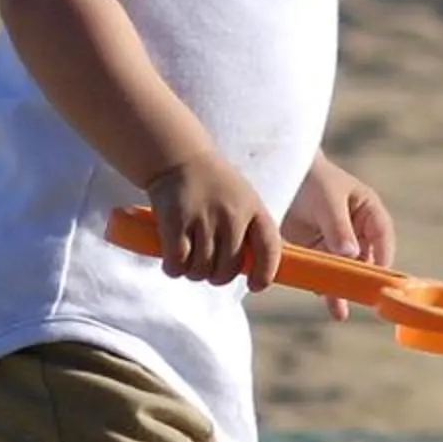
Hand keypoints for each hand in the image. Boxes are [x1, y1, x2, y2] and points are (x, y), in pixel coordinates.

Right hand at [143, 152, 282, 289]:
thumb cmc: (213, 184)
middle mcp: (232, 214)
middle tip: (207, 268)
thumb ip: (250, 229)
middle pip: (228, 269)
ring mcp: (204, 218)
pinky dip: (174, 268)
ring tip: (189, 260)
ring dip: (193, 272)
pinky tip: (172, 262)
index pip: (269, 249)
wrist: (179, 156)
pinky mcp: (176, 221)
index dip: (265, 273)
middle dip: (216, 277)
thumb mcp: (243, 198)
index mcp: (254, 208)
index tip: (255, 285)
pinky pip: (178, 263)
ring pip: (201, 269)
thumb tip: (255, 269)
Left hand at [282, 155, 395, 320]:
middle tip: (359, 301)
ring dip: (340, 288)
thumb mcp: (328, 200)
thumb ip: (339, 226)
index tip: (377, 277)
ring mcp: (337, 242)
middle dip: (360, 280)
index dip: (383, 257)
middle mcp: (357, 230)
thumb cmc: (313, 179)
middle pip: (364, 259)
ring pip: (343, 269)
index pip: (382, 237)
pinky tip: (320, 298)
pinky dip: (321, 283)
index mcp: (368, 212)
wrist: (281, 173)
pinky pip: (323, 270)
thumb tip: (351, 253)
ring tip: (338, 311)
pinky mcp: (317, 250)